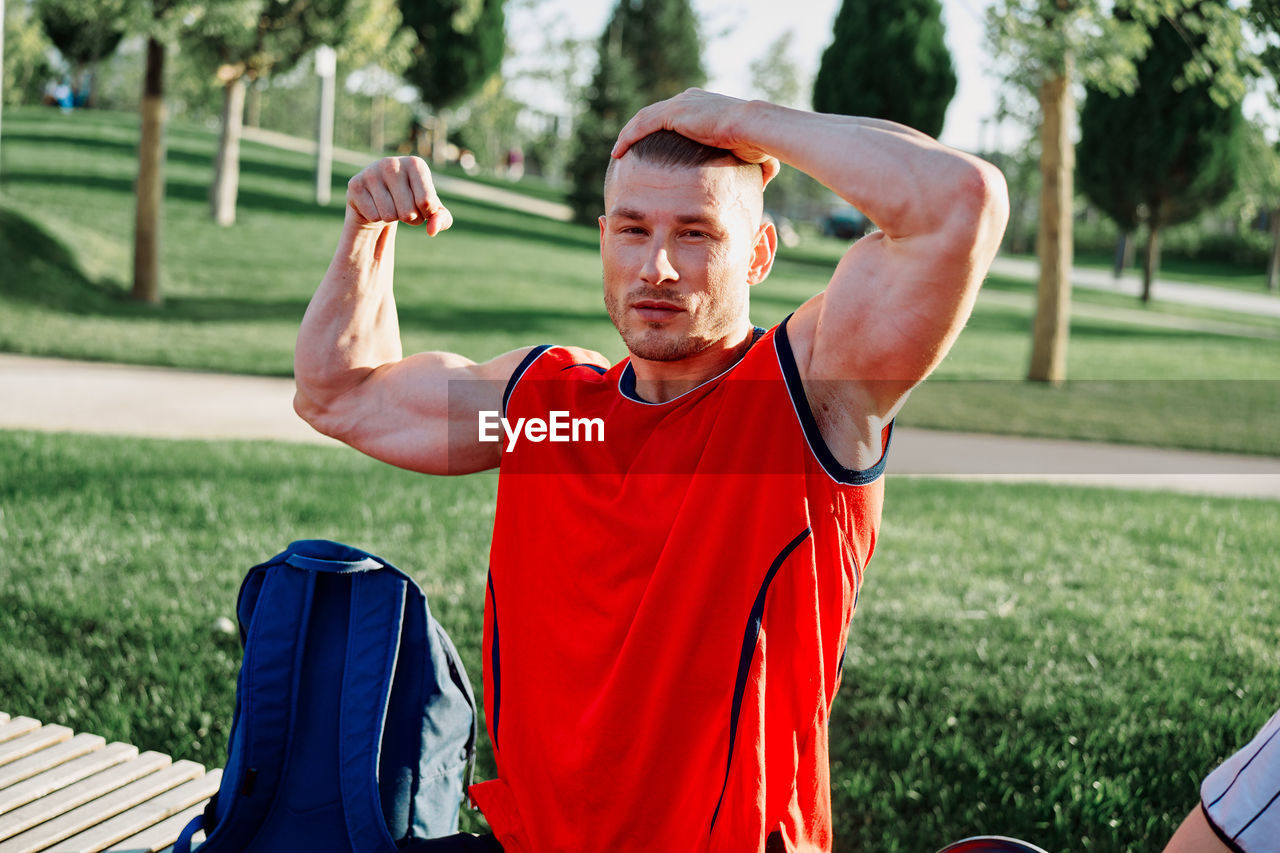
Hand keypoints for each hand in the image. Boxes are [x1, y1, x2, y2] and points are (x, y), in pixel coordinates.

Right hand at [346, 156, 453, 235]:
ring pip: (389, 216)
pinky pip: (373, 216)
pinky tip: (375, 205)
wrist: (380, 196)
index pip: (427, 203)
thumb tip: (432, 231)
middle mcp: (392, 163)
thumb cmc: (412, 201)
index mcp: (416, 164)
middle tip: (402, 207)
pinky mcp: (355, 184)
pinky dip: (376, 217)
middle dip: (409, 218)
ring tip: (390, 205)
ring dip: (392, 218)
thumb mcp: (432, 211)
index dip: (425, 214)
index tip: (420, 205)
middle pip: (408, 213)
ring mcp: (371, 172)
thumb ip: (442, 219)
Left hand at [611, 89, 780, 186]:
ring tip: (617, 153)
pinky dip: (628, 138)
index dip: (659, 133)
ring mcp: (680, 104)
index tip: (648, 149)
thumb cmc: (759, 143)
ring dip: (628, 136)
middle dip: (638, 133)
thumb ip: (754, 163)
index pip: (673, 117)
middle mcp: (689, 100)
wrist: (755, 129)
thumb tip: (764, 181)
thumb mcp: (754, 153)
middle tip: (626, 150)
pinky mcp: (674, 113)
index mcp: (704, 107)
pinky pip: (642, 125)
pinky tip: (618, 152)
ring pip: (643, 119)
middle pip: (654, 116)